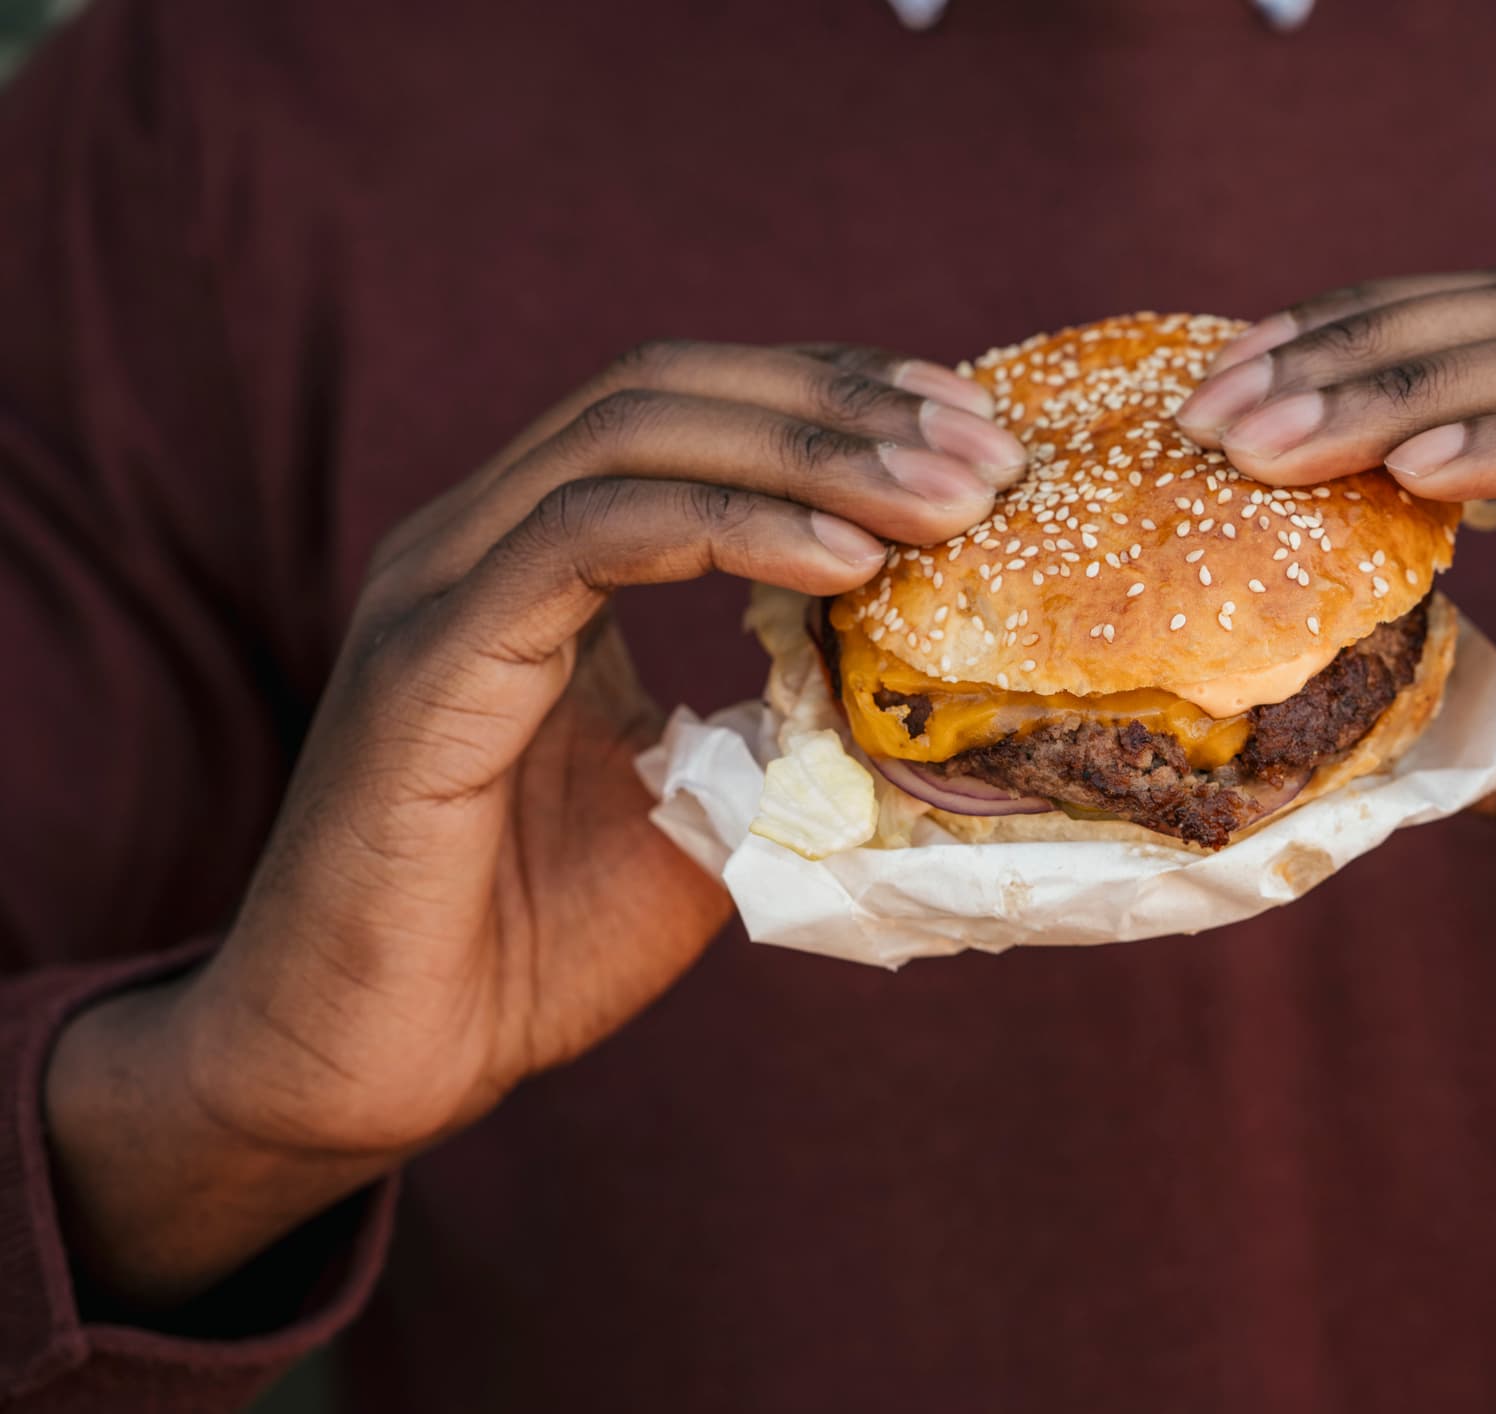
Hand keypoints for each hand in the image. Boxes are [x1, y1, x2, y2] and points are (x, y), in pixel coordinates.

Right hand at [48, 340, 1023, 1305]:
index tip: (973, 436)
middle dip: (842, 405)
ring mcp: (443, 588)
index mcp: (533, 556)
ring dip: (808, 454)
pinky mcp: (428, 662)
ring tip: (945, 503)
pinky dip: (726, 529)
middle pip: (666, 389)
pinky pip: (583, 540)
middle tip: (988, 452)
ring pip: (629, 437)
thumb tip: (910, 686)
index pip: (692, 411)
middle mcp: (477, 539)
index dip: (835, 400)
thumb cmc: (526, 947)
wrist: (373, 1068)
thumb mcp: (705, 815)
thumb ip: (783, 728)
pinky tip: (843, 563)